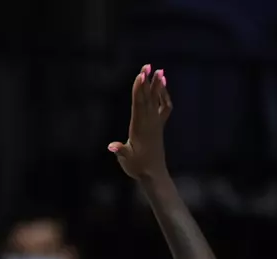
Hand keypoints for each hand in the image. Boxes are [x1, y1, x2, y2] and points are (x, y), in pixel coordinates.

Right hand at [108, 65, 172, 180]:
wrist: (154, 174)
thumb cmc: (137, 167)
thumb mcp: (126, 160)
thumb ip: (120, 151)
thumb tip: (111, 146)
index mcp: (139, 128)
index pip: (139, 104)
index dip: (139, 90)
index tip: (140, 76)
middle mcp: (149, 123)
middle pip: (147, 98)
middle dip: (147, 82)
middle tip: (147, 66)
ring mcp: (156, 124)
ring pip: (157, 100)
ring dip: (158, 85)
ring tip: (160, 70)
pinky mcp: (159, 126)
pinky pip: (164, 108)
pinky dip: (164, 96)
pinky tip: (163, 86)